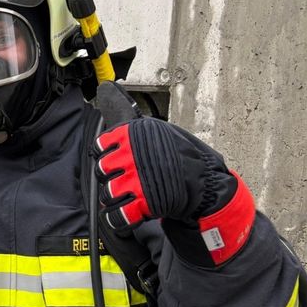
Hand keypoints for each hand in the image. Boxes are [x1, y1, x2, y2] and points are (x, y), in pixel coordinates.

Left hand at [93, 108, 253, 264]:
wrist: (206, 185)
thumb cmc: (179, 155)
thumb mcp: (152, 128)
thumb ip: (124, 113)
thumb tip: (105, 88)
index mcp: (131, 133)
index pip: (99, 147)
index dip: (107, 156)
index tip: (120, 159)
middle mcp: (130, 155)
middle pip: (101, 171)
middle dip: (112, 177)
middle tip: (131, 179)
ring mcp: (136, 180)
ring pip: (106, 194)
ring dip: (118, 198)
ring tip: (135, 194)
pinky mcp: (142, 203)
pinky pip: (115, 216)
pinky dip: (121, 218)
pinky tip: (133, 211)